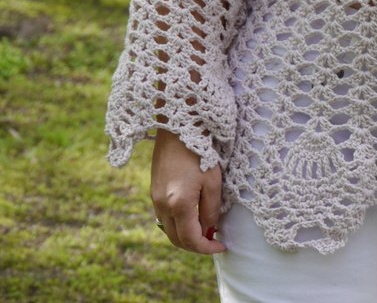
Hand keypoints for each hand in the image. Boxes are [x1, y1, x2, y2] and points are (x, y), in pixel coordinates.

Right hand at [151, 129, 226, 253]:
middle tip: (214, 241)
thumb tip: (210, 230)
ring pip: (168, 230)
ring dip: (185, 236)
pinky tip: (192, 216)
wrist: (177, 128)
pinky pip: (164, 217)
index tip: (222, 246)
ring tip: (205, 229)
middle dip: (195, 246)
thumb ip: (211, 210)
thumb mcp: (213, 181)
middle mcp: (162, 205)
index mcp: (178, 204)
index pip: (191, 239)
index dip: (207, 248)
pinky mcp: (154, 190)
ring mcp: (155, 198)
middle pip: (176, 239)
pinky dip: (178, 224)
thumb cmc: (200, 151)